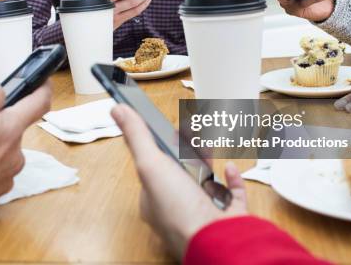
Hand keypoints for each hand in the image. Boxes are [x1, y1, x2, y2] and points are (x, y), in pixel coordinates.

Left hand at [111, 104, 246, 260]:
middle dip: (186, 150)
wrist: (219, 240)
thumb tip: (118, 110)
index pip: (152, 165)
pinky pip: (232, 194)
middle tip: (191, 134)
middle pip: (180, 170)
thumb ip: (137, 136)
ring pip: (206, 180)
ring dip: (207, 161)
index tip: (166, 127)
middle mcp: (177, 207)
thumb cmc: (179, 211)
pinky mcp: (230, 215)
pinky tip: (229, 168)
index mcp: (154, 199)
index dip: (159, 144)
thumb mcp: (151, 165)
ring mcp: (204, 212)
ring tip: (207, 147)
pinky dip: (232, 179)